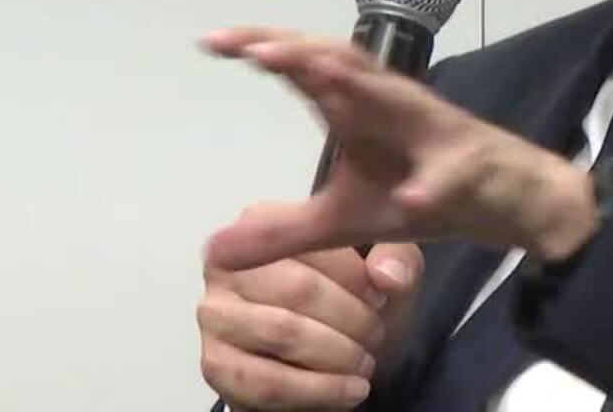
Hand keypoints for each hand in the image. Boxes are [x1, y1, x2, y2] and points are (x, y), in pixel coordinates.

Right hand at [198, 241, 421, 409]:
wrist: (326, 356)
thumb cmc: (351, 299)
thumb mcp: (384, 268)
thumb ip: (398, 259)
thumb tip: (387, 275)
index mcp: (261, 222)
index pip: (313, 242)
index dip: (356, 277)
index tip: (382, 299)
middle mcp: (226, 263)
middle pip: (298, 289)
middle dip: (351, 320)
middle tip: (377, 338)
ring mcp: (214, 314)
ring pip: (283, 333)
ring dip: (337, 356)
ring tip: (365, 365)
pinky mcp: (214, 363)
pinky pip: (265, 383)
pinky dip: (317, 391)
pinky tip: (347, 391)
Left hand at [200, 27, 598, 273]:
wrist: (504, 202)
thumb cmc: (420, 193)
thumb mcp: (341, 223)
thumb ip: (281, 233)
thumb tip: (213, 252)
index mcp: (355, 110)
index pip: (302, 68)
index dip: (261, 48)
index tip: (211, 41)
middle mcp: (388, 105)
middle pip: (338, 62)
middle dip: (295, 50)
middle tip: (248, 46)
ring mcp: (429, 130)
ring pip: (392, 98)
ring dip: (354, 84)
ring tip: (311, 72)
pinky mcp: (466, 166)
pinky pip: (448, 174)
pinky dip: (431, 182)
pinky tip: (411, 195)